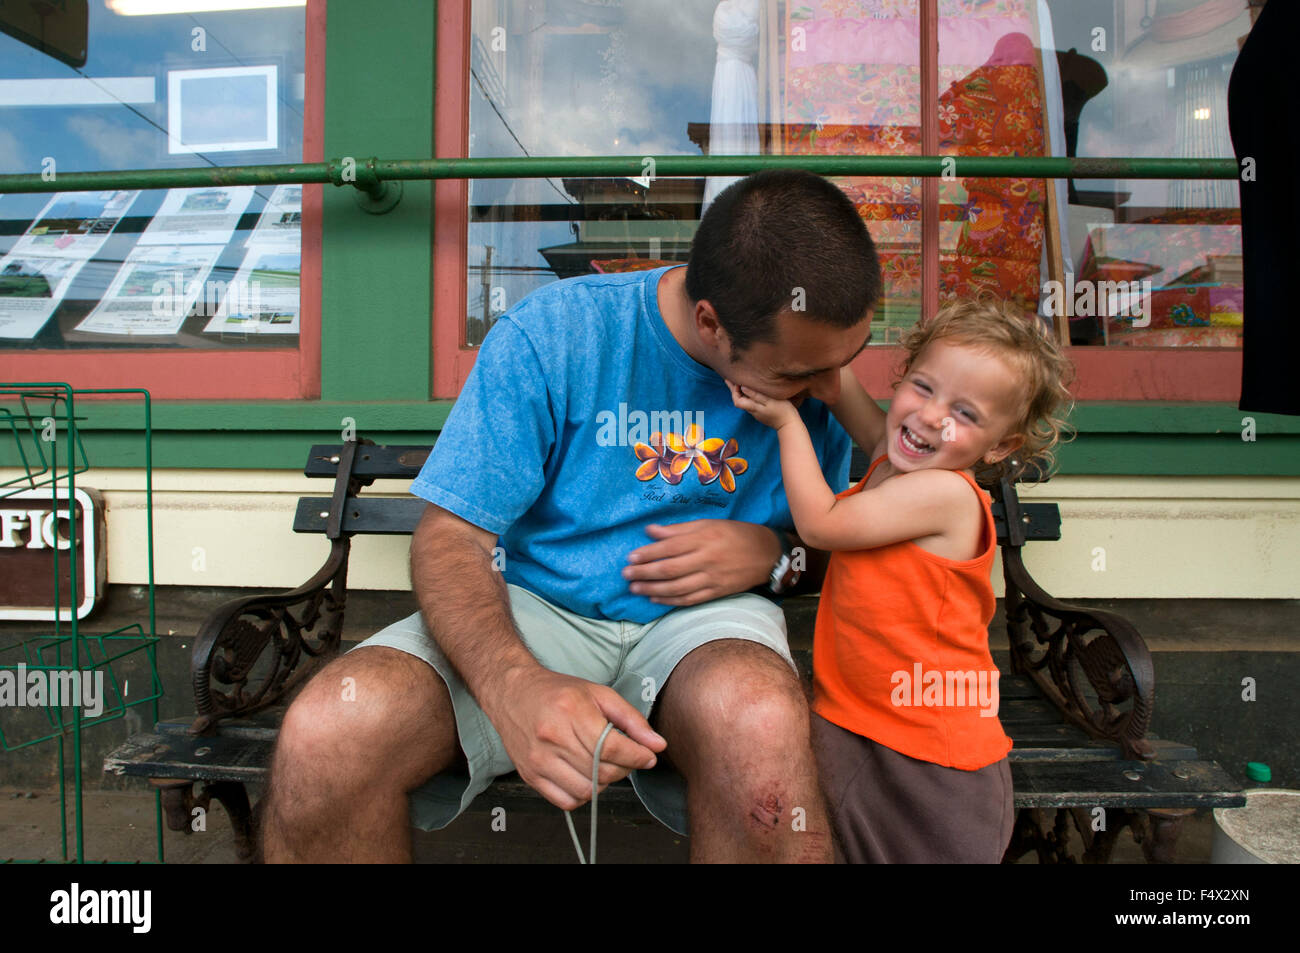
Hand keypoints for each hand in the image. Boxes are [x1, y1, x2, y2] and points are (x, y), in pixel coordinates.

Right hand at [484, 667, 666, 810]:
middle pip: (602, 771)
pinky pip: (566, 802)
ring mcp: (538, 760)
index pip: (612, 748)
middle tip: (627, 758)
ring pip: (587, 791)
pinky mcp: (530, 776)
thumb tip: (657, 745)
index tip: (649, 756)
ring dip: (604, 783)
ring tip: (604, 765)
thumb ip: (631, 720)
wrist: (512, 692)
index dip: (638, 757)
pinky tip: (585, 776)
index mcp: (572, 712)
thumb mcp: (599, 694)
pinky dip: (582, 795)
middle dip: (624, 769)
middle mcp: (552, 738)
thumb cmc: (557, 692)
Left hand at [623, 519, 782, 605]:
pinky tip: (655, 598)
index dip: (648, 553)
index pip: (669, 548)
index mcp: (704, 539)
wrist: (766, 554)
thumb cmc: (735, 534)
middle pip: (670, 569)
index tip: (630, 556)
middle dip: (645, 572)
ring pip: (677, 587)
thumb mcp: (709, 524)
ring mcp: (712, 579)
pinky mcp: (716, 592)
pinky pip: (690, 599)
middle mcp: (707, 560)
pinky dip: (670, 600)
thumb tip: (650, 530)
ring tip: (634, 587)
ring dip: (652, 589)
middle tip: (626, 574)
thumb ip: (679, 529)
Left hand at [726, 379, 800, 430]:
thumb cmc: (782, 411)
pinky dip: (747, 396)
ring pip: (745, 402)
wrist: (790, 425)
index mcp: (753, 407)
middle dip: (733, 389)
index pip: (737, 400)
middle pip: (739, 400)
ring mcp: (757, 413)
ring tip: (736, 383)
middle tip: (727, 379)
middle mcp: (753, 411)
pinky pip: (751, 403)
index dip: (734, 390)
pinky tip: (749, 391)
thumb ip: (756, 394)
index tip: (736, 381)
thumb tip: (742, 387)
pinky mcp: (762, 414)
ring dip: (740, 392)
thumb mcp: (770, 400)